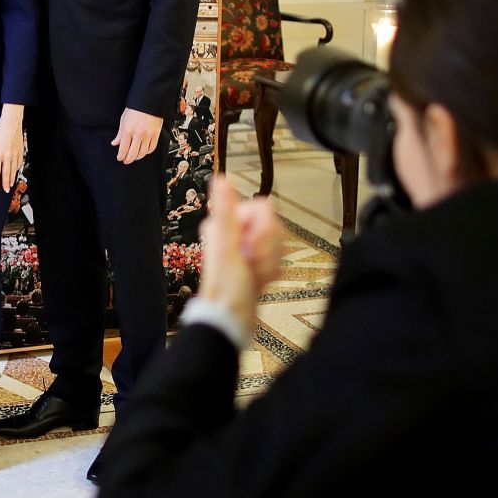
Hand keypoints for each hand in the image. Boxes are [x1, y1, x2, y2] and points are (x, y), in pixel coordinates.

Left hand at [0, 104, 25, 190]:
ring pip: (13, 169)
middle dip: (5, 183)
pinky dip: (17, 169)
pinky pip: (19, 163)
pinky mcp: (20, 151)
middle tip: (5, 191)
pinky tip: (15, 173)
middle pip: (6, 172)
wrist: (12, 123)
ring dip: (12, 178)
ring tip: (10, 186)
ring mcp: (15, 154)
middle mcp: (7, 155)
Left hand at [112, 108, 162, 163]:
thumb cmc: (135, 109)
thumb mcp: (123, 120)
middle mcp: (138, 135)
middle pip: (133, 154)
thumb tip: (115, 143)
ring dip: (137, 157)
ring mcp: (148, 135)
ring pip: (143, 153)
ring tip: (134, 156)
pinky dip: (147, 152)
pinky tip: (144, 151)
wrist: (149, 102)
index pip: (123, 149)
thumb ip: (120, 134)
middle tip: (126, 161)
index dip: (121, 156)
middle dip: (128, 160)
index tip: (120, 158)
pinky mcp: (156, 134)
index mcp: (128, 131)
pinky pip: (152, 148)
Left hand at [197, 177, 284, 337]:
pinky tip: (260, 280)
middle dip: (268, 247)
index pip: (263, 208)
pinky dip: (272, 270)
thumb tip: (220, 179)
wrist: (231, 318)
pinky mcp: (255, 262)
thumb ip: (226, 211)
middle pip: (272, 225)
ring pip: (277, 242)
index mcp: (225, 223)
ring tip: (255, 274)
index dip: (264, 229)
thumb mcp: (227, 245)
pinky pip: (277, 257)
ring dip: (270, 261)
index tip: (251, 246)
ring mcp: (245, 247)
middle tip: (253, 263)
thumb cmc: (227, 286)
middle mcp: (234, 232)